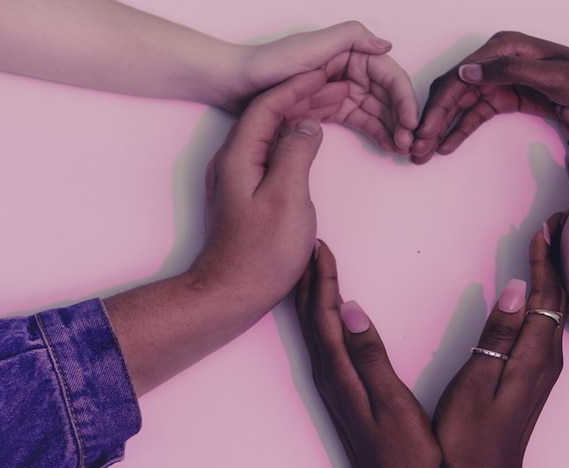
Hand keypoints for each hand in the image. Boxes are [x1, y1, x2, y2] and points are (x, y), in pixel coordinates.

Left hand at [189, 70, 331, 320]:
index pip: (268, 104)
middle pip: (268, 114)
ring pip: (271, 132)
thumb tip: (309, 126)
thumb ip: (297, 154)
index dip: (297, 86)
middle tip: (336, 86)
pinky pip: (272, 152)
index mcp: (239, 156)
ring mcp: (238, 177)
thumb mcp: (287, 198)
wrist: (232, 293)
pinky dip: (294, 139)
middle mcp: (233, 160)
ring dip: (300, 116)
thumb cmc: (261, 253)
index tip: (324, 73)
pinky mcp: (247, 193)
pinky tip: (311, 141)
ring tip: (331, 106)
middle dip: (302, 96)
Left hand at [225, 21, 417, 153]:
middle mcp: (344, 69)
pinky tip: (387, 146)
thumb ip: (349, 38)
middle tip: (410, 143)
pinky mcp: (324, 109)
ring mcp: (335, 90)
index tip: (411, 123)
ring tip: (402, 149)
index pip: (386, 75)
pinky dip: (375, 132)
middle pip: (385, 94)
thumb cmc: (266, 66)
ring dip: (392, 127)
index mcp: (346, 52)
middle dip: (401, 117)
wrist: (231, 85)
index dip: (403, 98)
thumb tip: (386, 46)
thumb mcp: (310, 47)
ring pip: (375, 109)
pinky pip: (358, 120)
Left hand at [295, 241, 440, 467]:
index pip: (324, 314)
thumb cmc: (403, 452)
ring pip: (314, 328)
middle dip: (311, 279)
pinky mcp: (341, 390)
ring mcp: (333, 383)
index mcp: (340, 373)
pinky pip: (323, 341)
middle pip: (311, 317)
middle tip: (312, 245)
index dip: (322, 278)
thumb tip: (349, 309)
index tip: (322, 246)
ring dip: (313, 295)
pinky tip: (329, 313)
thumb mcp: (392, 402)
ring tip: (315, 268)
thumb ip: (371, 355)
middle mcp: (330, 375)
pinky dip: (321, 317)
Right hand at [411, 31, 568, 163]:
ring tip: (423, 153)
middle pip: (453, 90)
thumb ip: (509, 71)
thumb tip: (466, 70)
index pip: (459, 77)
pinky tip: (445, 146)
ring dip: (441, 128)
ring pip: (460, 104)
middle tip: (415, 148)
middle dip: (431, 120)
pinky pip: (477, 113)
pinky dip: (460, 130)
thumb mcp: (554, 78)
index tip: (422, 132)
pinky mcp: (510, 95)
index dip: (436, 107)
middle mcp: (499, 59)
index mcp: (506, 47)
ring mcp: (502, 78)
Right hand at [433, 229, 564, 467]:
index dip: (544, 262)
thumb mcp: (476, 384)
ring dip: (550, 277)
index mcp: (533, 356)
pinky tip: (534, 292)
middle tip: (550, 227)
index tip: (542, 231)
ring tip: (546, 248)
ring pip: (554, 311)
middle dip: (554, 261)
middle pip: (557, 300)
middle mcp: (547, 359)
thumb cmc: (471, 437)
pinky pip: (546, 325)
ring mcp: (544, 368)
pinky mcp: (536, 375)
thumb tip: (514, 289)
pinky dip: (543, 299)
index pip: (544, 297)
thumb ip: (496, 336)